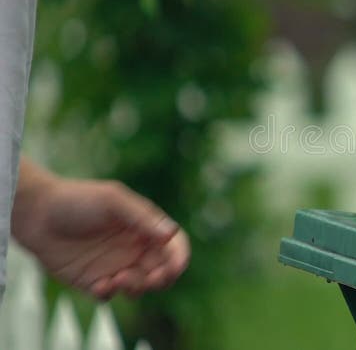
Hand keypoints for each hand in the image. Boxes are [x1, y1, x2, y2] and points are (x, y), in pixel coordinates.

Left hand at [12, 160, 189, 299]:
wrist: (36, 214)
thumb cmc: (77, 200)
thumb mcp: (113, 201)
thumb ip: (142, 217)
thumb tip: (171, 234)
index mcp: (145, 227)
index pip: (174, 246)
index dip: (179, 257)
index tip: (175, 267)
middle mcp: (134, 248)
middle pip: (162, 270)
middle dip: (161, 278)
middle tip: (150, 278)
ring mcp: (115, 265)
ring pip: (140, 286)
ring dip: (136, 287)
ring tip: (117, 279)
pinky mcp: (93, 280)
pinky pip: (110, 295)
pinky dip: (109, 294)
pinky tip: (99, 285)